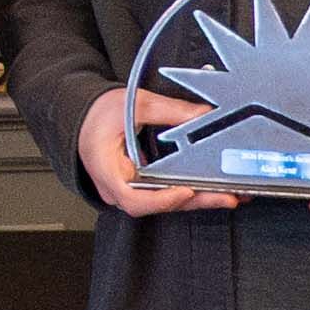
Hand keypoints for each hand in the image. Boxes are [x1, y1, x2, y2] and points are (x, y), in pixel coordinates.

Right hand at [80, 83, 240, 218]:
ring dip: (197, 199)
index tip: (186, 191)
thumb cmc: (95, 114)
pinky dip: (188, 193)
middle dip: (194, 200)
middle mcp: (117, 187)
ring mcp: (128, 189)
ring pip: (164, 202)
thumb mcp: (134, 105)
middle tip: (226, 197)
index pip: (133, 198)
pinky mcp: (138, 186)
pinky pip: (164, 194)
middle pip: (157, 204)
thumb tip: (203, 114)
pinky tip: (210, 190)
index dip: (162, 199)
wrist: (81, 115)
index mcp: (107, 170)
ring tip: (228, 195)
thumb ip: (171, 110)